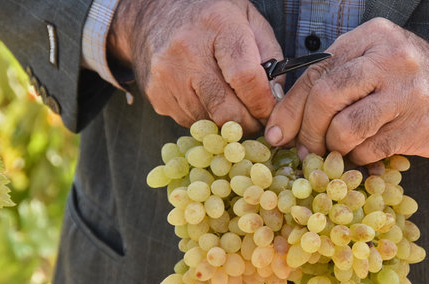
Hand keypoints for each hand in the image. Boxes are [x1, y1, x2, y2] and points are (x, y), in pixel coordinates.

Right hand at [108, 0, 283, 132]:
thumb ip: (270, 54)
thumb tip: (276, 96)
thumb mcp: (247, 18)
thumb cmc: (208, 16)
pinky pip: (191, 122)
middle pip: (227, 110)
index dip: (263, 103)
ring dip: (227, 123)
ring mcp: (168, 76)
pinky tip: (207, 100)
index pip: (245, 78)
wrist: (153, 15)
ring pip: (210, 122)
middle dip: (248, 123)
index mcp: (216, 26)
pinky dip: (206, 119)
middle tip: (257, 120)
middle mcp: (187, 51)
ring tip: (233, 106)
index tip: (271, 110)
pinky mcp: (157, 95)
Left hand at [264, 18, 428, 163]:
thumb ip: (334, 78)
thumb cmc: (409, 80)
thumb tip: (285, 119)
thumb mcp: (373, 63)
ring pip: (345, 129)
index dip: (289, 108)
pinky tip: (361, 156)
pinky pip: (368, 150)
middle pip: (325, 98)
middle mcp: (389, 59)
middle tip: (305, 149)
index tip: (277, 133)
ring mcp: (407, 93)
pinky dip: (357, 159)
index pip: (315, 72)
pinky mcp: (418, 126)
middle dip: (307, 131)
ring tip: (335, 153)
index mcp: (371, 37)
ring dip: (332, 149)